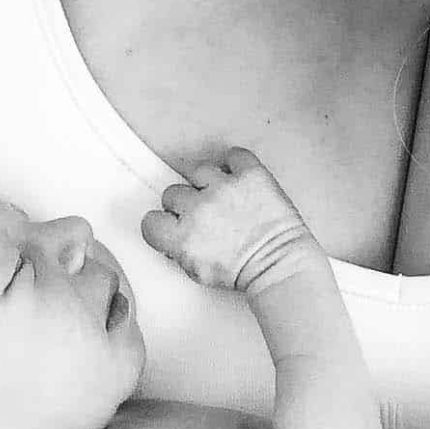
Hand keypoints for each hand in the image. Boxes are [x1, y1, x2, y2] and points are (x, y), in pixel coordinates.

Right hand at [142, 146, 315, 293]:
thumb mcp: (198, 272)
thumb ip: (178, 249)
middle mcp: (199, 208)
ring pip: (199, 170)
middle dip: (186, 204)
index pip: (151, 220)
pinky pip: (234, 155)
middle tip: (204, 215)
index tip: (174, 224)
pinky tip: (238, 178)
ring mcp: (224, 187)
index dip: (163, 223)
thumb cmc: (244, 272)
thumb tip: (174, 232)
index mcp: (182, 237)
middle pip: (173, 193)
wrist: (278, 264)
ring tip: (223, 197)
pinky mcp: (249, 175)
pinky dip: (236, 163)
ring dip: (207, 182)